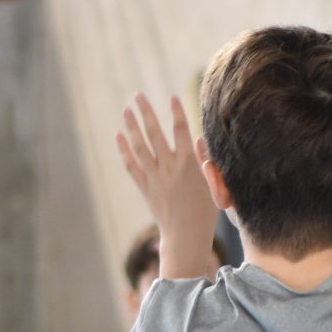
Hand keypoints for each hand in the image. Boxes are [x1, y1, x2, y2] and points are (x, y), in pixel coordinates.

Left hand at [116, 94, 216, 259]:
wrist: (185, 236)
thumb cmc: (205, 212)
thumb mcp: (213, 185)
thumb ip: (206, 160)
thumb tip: (200, 139)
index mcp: (189, 165)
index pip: (182, 131)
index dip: (176, 113)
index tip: (171, 97)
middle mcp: (169, 168)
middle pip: (155, 134)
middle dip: (146, 113)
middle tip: (138, 95)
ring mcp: (155, 178)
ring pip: (140, 147)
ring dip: (132, 126)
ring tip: (126, 109)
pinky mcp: (145, 188)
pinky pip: (131, 165)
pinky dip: (124, 150)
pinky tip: (119, 135)